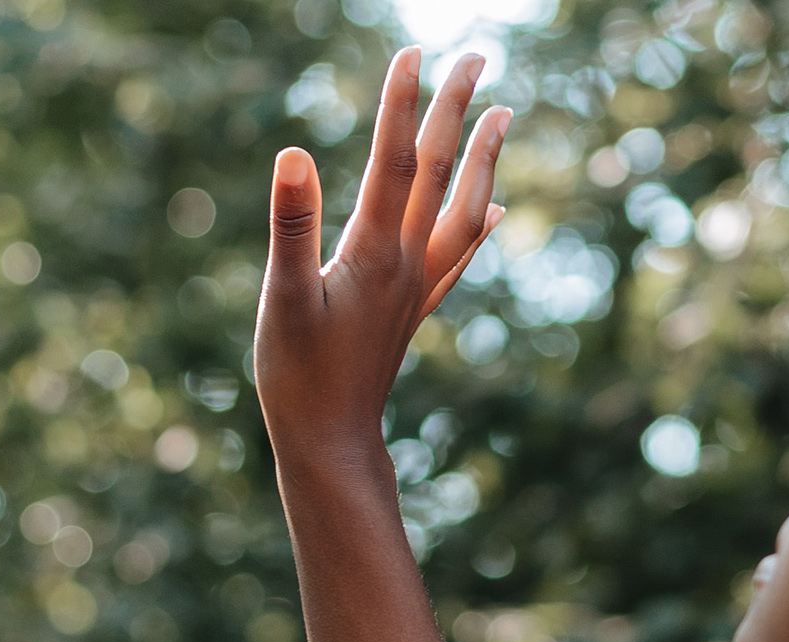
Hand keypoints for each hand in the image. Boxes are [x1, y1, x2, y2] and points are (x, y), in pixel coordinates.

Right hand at [255, 47, 509, 448]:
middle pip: (440, 170)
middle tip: (478, 55)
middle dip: (458, 108)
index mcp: (376, 251)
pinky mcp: (413, 309)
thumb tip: (294, 154)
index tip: (414, 51)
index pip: (396, 159)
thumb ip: (291, 225)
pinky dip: (479, 225)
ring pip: (462, 207)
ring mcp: (416, 285)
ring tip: (505, 114)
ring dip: (483, 157)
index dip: (403, 103)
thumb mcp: (283, 297)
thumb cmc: (297, 376)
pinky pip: (457, 256)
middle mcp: (408, 261)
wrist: (332, 443)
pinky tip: (492, 212)